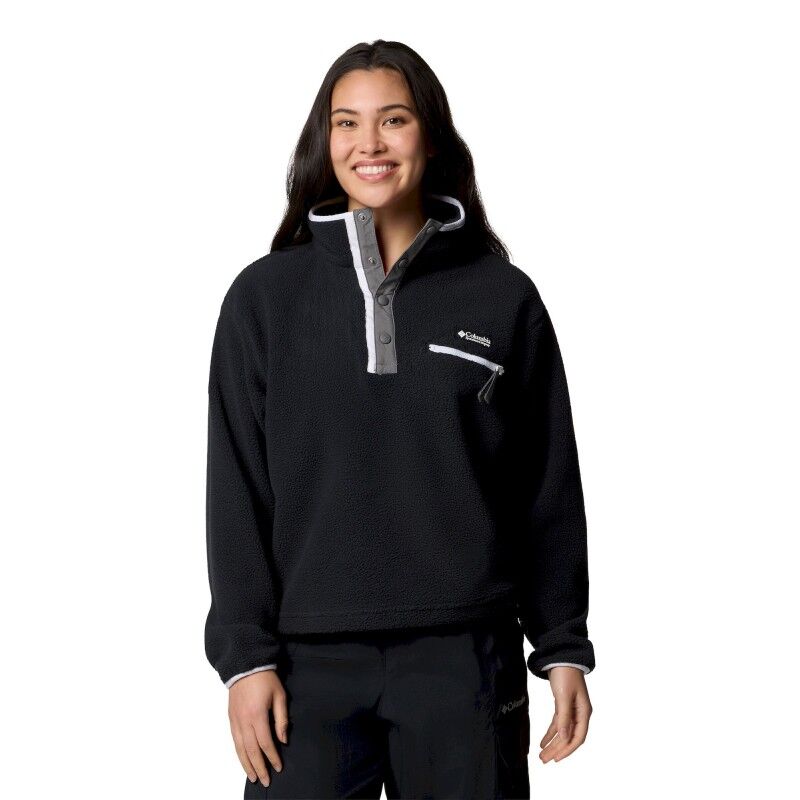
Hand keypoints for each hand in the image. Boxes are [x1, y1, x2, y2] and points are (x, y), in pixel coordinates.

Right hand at [228, 670, 288, 787]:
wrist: (245, 665)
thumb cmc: (265, 679)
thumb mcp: (279, 695)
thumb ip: (281, 719)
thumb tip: (283, 740)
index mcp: (257, 715)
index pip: (265, 743)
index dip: (272, 757)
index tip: (278, 767)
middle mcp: (244, 721)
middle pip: (251, 750)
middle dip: (259, 767)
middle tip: (265, 780)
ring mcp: (235, 720)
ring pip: (240, 749)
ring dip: (246, 765)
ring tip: (253, 777)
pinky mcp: (231, 719)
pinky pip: (234, 741)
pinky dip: (239, 754)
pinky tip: (243, 761)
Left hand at [538, 666, 591, 762]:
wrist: (562, 656)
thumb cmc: (565, 674)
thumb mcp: (563, 696)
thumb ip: (564, 718)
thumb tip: (564, 738)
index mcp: (584, 712)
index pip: (578, 737)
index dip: (567, 749)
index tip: (556, 759)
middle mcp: (579, 713)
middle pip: (569, 737)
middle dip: (557, 749)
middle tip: (544, 760)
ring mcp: (572, 709)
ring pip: (562, 732)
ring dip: (553, 743)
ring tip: (542, 754)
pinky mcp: (563, 704)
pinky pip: (558, 723)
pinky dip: (551, 732)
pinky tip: (543, 741)